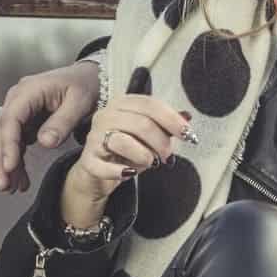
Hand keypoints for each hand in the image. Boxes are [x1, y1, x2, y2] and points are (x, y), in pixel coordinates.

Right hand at [0, 60, 102, 192]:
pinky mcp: (27, 121)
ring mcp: (21, 110)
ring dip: (7, 164)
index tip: (10, 166)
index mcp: (28, 91)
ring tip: (10, 188)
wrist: (92, 77)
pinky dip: (18, 160)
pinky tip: (20, 178)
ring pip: (6, 140)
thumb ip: (62, 121)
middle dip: (1, 160)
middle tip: (3, 184)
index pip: (11, 120)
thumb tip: (44, 143)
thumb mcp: (80, 101)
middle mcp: (18, 99)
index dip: (8, 144)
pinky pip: (17, 142)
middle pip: (2, 132)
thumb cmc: (86, 84)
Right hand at [67, 96, 189, 200]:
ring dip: (144, 156)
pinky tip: (130, 172)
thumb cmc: (127, 150)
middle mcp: (106, 116)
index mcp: (122, 104)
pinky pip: (104, 166)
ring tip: (150, 163)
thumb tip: (187, 116)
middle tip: (168, 156)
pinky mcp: (88, 160)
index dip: (172, 119)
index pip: (149, 104)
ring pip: (123, 142)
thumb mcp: (149, 136)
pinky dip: (121, 171)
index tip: (187, 134)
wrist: (99, 172)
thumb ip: (166, 125)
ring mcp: (94, 138)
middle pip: (141, 123)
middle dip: (161, 142)